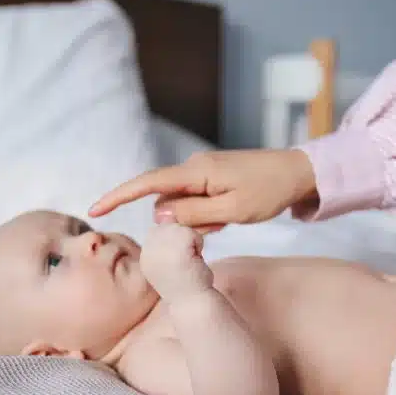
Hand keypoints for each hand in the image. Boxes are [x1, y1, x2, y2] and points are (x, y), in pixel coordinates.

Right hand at [89, 149, 316, 232]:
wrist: (299, 173)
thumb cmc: (269, 192)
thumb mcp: (232, 211)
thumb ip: (193, 215)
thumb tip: (159, 215)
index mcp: (197, 172)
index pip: (148, 183)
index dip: (120, 196)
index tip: (96, 209)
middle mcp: (195, 167)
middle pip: (166, 200)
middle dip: (180, 221)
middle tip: (217, 227)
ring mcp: (205, 172)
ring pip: (183, 205)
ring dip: (199, 220)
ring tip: (230, 219)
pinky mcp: (214, 178)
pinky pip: (198, 202)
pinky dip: (208, 215)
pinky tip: (231, 215)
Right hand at [139, 222, 213, 297]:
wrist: (194, 303)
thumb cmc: (187, 284)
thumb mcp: (169, 261)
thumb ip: (165, 242)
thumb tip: (167, 218)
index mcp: (145, 253)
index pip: (162, 229)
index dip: (177, 242)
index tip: (180, 262)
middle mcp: (148, 249)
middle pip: (172, 224)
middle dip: (184, 240)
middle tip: (186, 262)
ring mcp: (161, 248)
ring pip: (182, 227)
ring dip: (192, 242)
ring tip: (190, 262)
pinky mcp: (175, 248)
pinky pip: (192, 233)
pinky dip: (199, 244)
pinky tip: (195, 261)